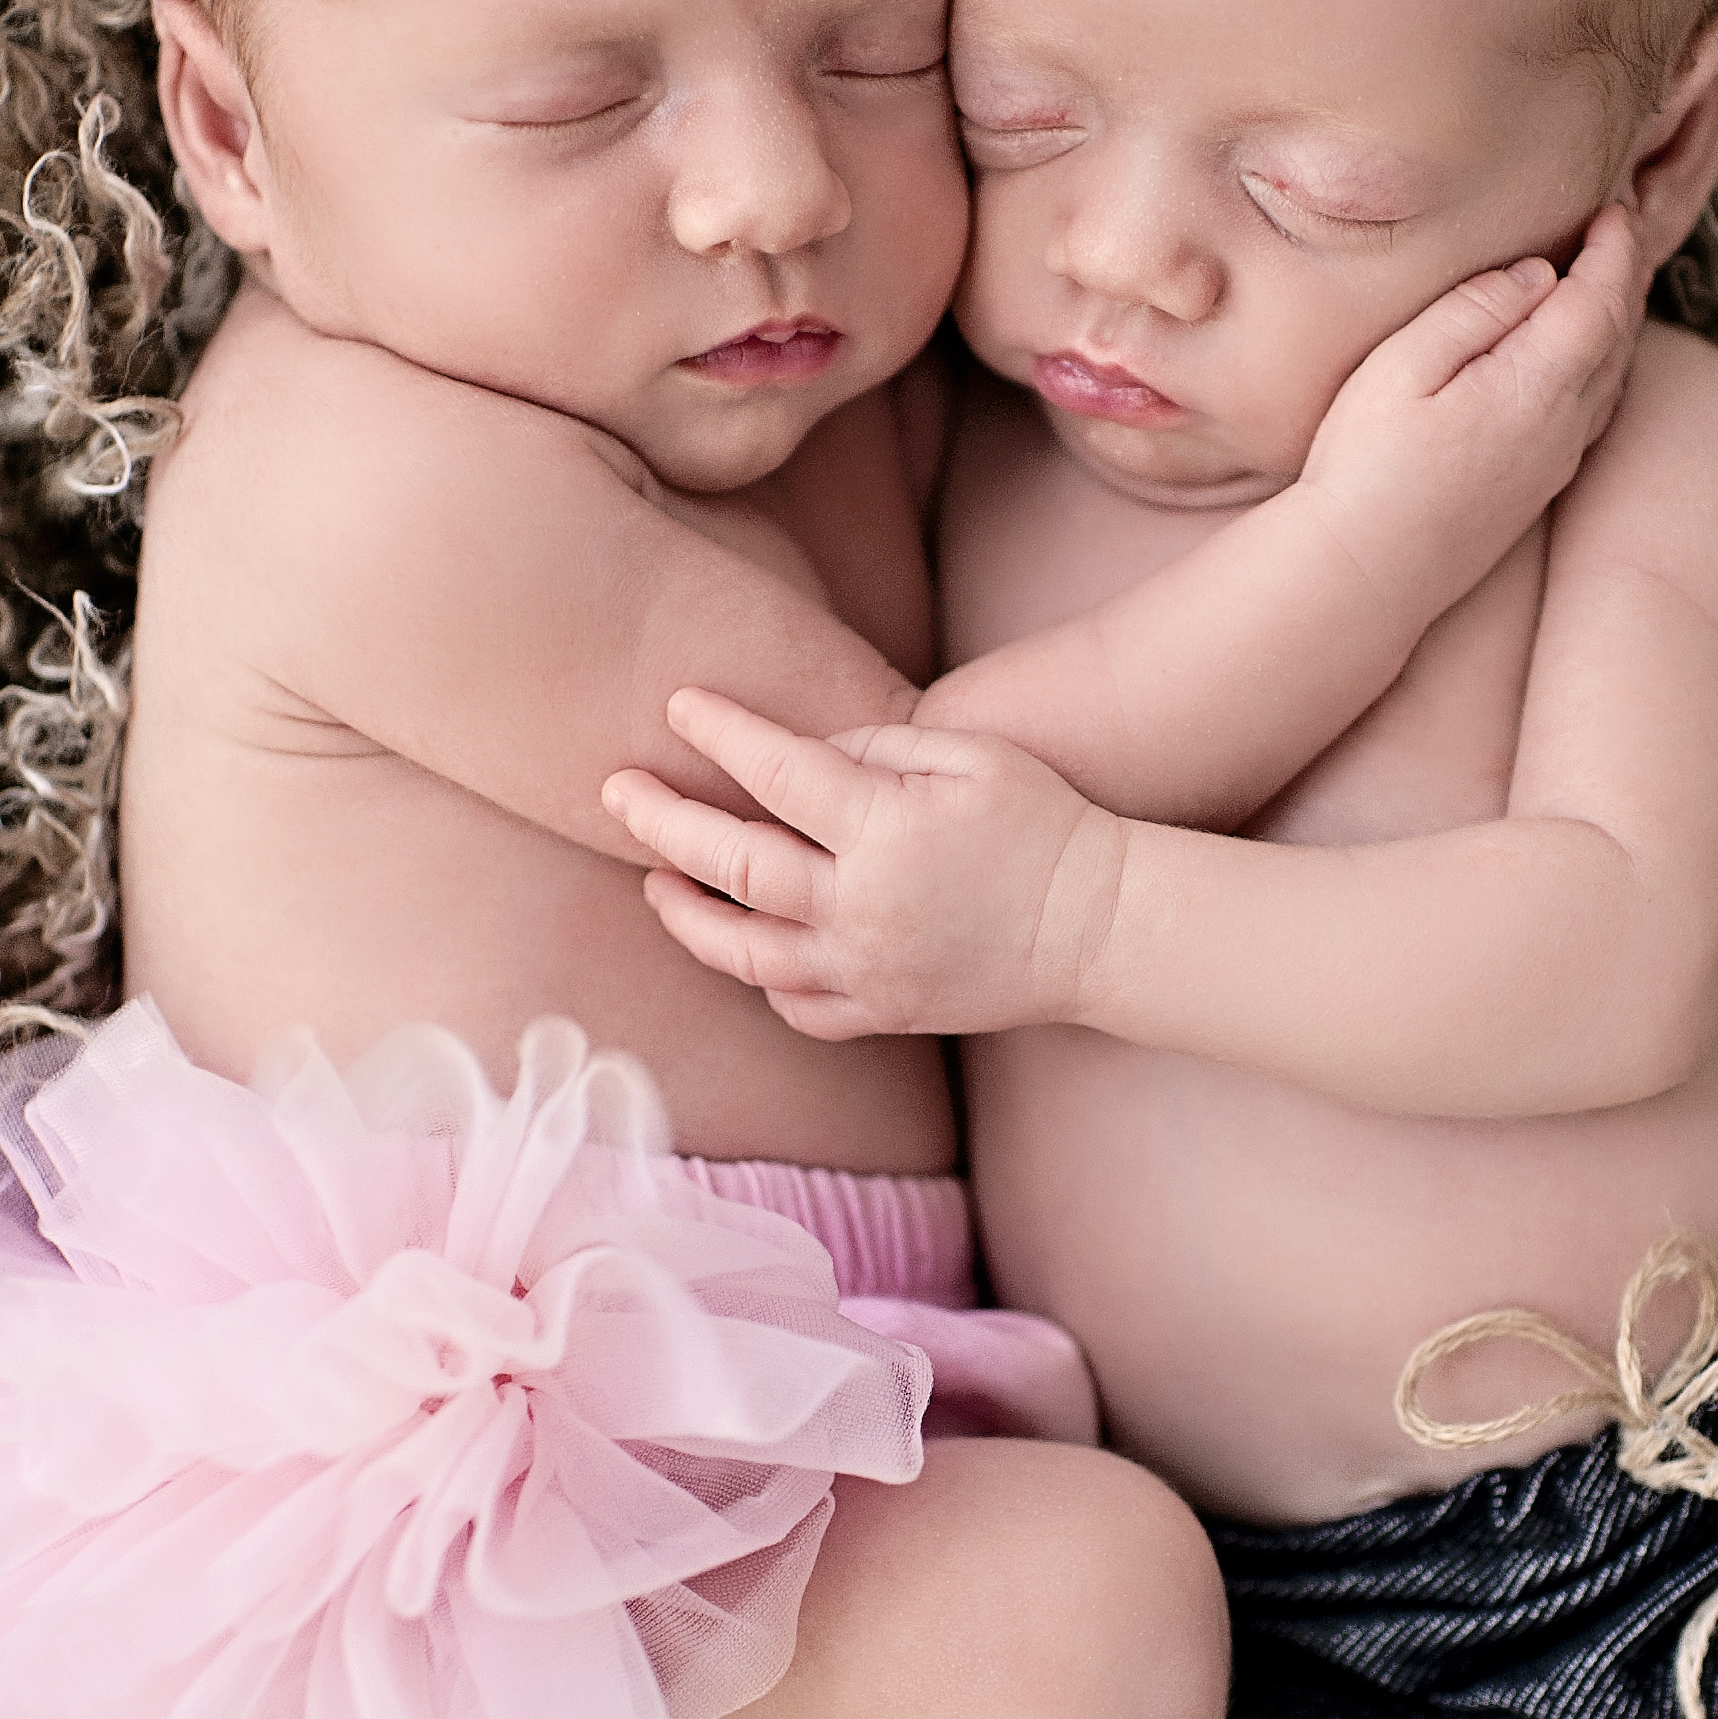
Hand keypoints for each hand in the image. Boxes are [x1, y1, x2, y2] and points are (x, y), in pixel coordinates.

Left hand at [603, 689, 1131, 1041]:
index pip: (777, 776)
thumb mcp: (973, 756)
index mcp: (888, 833)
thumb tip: (799, 758)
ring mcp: (867, 970)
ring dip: (685, 914)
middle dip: (663, 822)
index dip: (721, 735)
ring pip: (744, 953)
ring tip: (652, 882)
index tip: (678, 706)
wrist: (1102, 930)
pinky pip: (796, 1006)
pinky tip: (738, 943)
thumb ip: (878, 747)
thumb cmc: (1044, 825)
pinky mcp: (883, 1012)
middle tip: (615, 790)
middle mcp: (863, 908)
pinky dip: (757, 977)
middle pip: (734, 867)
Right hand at [1299, 203, 1650, 618]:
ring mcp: (1556, 464)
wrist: (1365, 576)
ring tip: (1606, 284)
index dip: (1614, 250)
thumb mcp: (1402, 367)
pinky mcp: (1539, 490)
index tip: (1615, 210)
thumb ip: (1473, 311)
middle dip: (1625, 278)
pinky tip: (1585, 362)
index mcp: (1536, 387)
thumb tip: (1537, 276)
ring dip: (1618, 325)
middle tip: (1619, 233)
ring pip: (1613, 378)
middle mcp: (1564, 428)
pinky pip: (1596, 413)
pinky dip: (1604, 369)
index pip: (1600, 300)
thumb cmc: (1365, 466)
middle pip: (1619, 338)